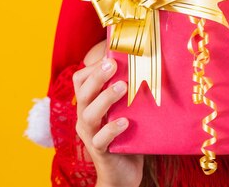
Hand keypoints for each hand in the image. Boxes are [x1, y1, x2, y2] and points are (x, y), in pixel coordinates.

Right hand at [73, 55, 143, 186]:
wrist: (123, 173)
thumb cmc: (127, 135)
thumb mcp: (127, 109)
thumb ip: (130, 91)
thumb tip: (147, 62)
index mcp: (90, 104)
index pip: (80, 80)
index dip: (92, 66)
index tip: (110, 54)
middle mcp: (85, 117)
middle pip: (83, 93)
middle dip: (97, 76)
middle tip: (113, 64)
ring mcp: (91, 135)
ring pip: (89, 114)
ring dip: (105, 98)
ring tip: (123, 87)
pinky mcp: (100, 151)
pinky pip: (101, 140)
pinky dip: (112, 129)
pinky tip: (125, 122)